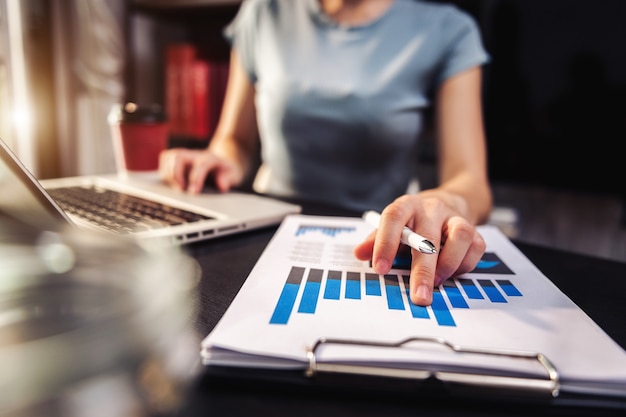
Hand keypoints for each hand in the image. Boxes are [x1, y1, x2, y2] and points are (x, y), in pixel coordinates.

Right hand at [158, 148, 243, 193]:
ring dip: (168, 173)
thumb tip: (222, 186)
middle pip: (179, 157)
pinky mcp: (178, 158)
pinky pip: (165, 159)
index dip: (196, 179)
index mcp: (210, 158)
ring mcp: (186, 155)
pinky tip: (171, 182)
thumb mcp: (234, 175)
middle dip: (176, 174)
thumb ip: (228, 179)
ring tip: (175, 187)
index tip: (193, 192)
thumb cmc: (227, 170)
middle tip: (181, 190)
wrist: (225, 160)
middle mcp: (195, 154)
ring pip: (169, 157)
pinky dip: (164, 170)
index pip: (200, 165)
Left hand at [353, 192, 485, 305]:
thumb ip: (375, 240)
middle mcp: (432, 209)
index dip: (385, 243)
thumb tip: (359, 254)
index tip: (380, 269)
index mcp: (407, 206)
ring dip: (449, 264)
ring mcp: (455, 218)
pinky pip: (476, 247)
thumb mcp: (392, 225)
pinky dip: (465, 265)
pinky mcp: (474, 229)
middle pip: (428, 237)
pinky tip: (452, 273)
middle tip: (419, 297)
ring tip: (437, 282)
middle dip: (422, 271)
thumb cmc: (414, 221)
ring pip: (460, 236)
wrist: (449, 202)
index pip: (393, 218)